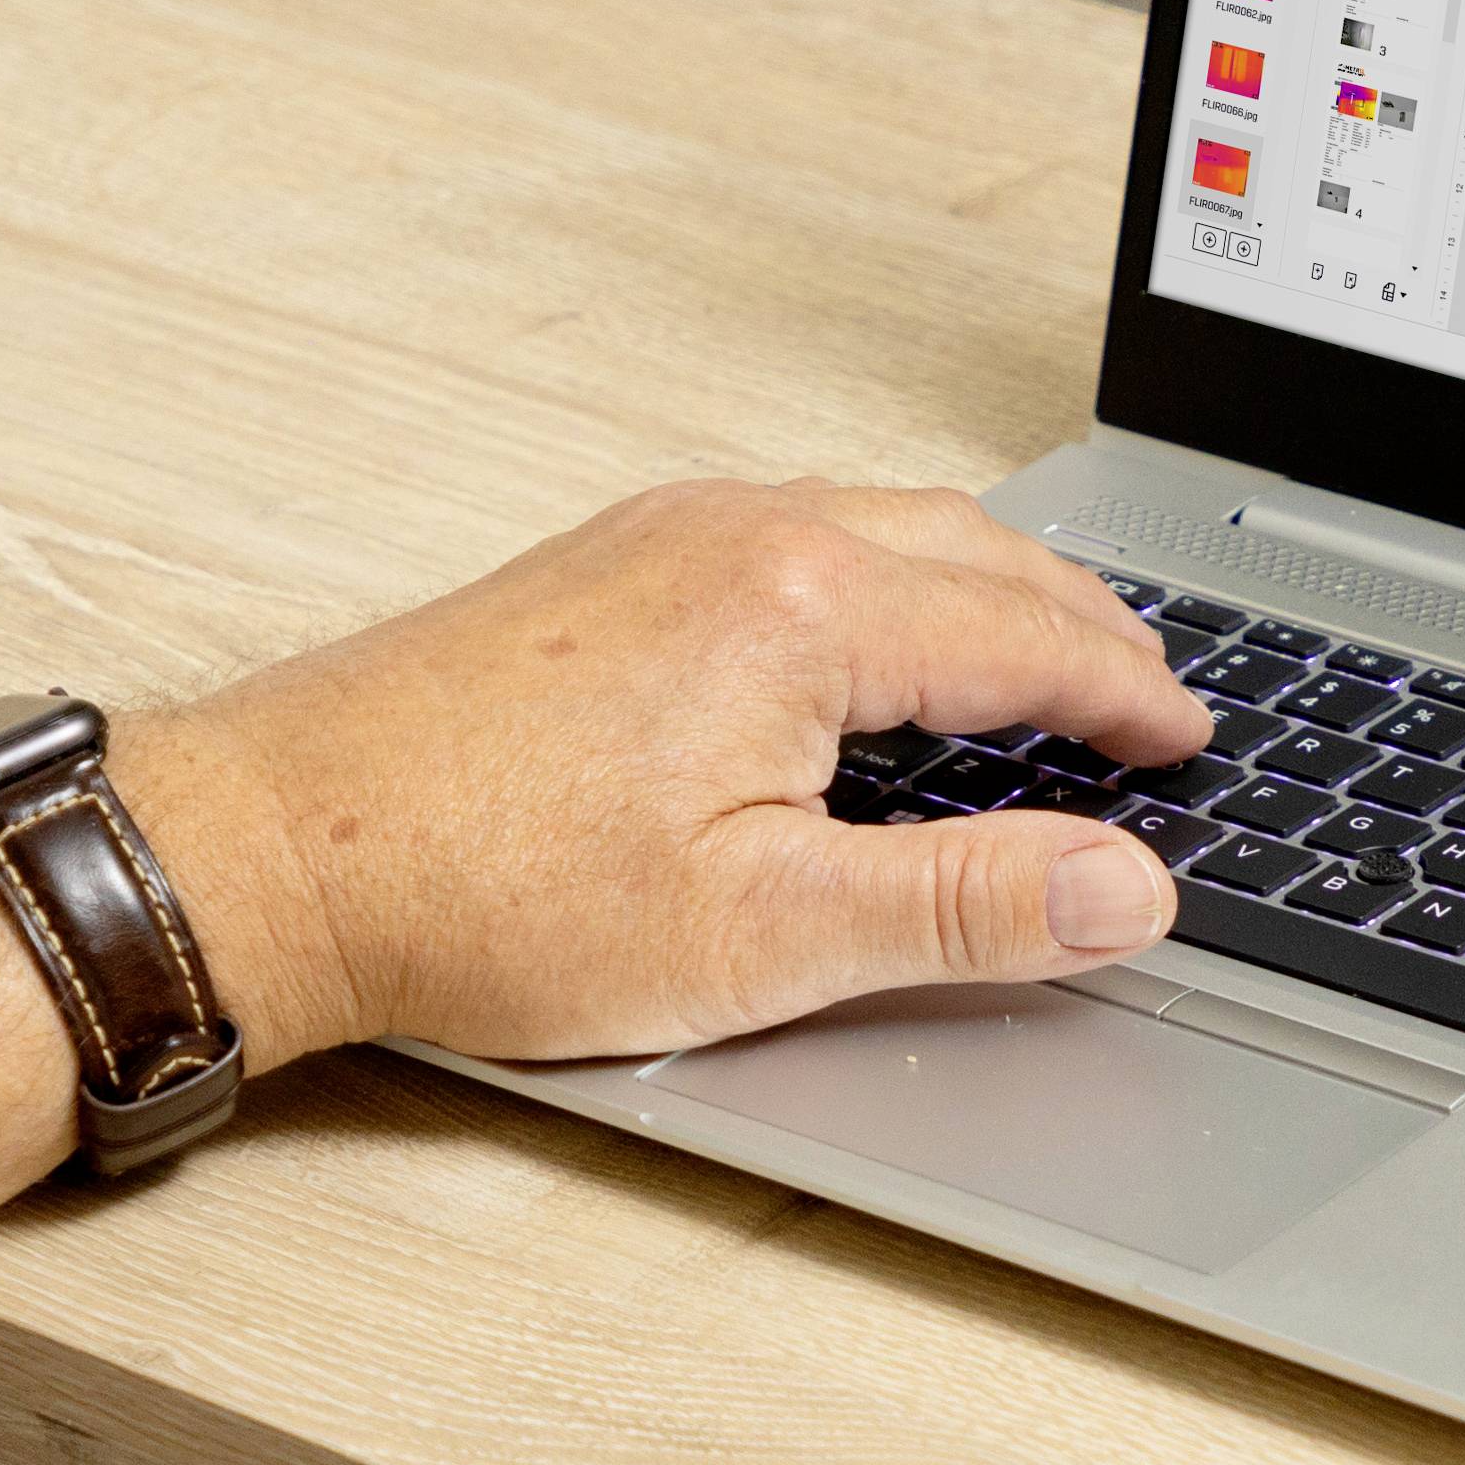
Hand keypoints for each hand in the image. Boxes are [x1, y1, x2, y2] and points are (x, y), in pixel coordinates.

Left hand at [122, 480, 1218, 1064]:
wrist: (272, 849)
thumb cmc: (482, 896)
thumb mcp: (762, 937)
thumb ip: (965, 906)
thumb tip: (1127, 889)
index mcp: (803, 605)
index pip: (1032, 641)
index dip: (1132, 702)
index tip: (1191, 745)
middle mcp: (740, 530)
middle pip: (976, 555)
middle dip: (1083, 627)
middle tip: (1152, 699)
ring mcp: (665, 530)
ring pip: (888, 528)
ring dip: (989, 591)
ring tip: (1048, 666)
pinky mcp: (607, 559)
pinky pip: (799, 533)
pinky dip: (890, 578)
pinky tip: (884, 648)